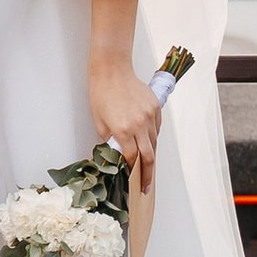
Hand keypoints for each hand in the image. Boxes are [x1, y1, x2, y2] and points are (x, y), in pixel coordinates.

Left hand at [88, 55, 158, 194]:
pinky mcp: (155, 107)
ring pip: (155, 142)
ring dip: (151, 155)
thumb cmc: (101, 94)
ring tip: (147, 166)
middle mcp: (139, 125)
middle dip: (148, 174)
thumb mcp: (99, 121)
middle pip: (149, 156)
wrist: (112, 70)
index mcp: (123, 130)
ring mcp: (150, 115)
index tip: (132, 180)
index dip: (132, 171)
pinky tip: (147, 141)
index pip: (132, 158)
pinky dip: (153, 137)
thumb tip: (117, 153)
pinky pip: (157, 128)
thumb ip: (110, 140)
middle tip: (146, 186)